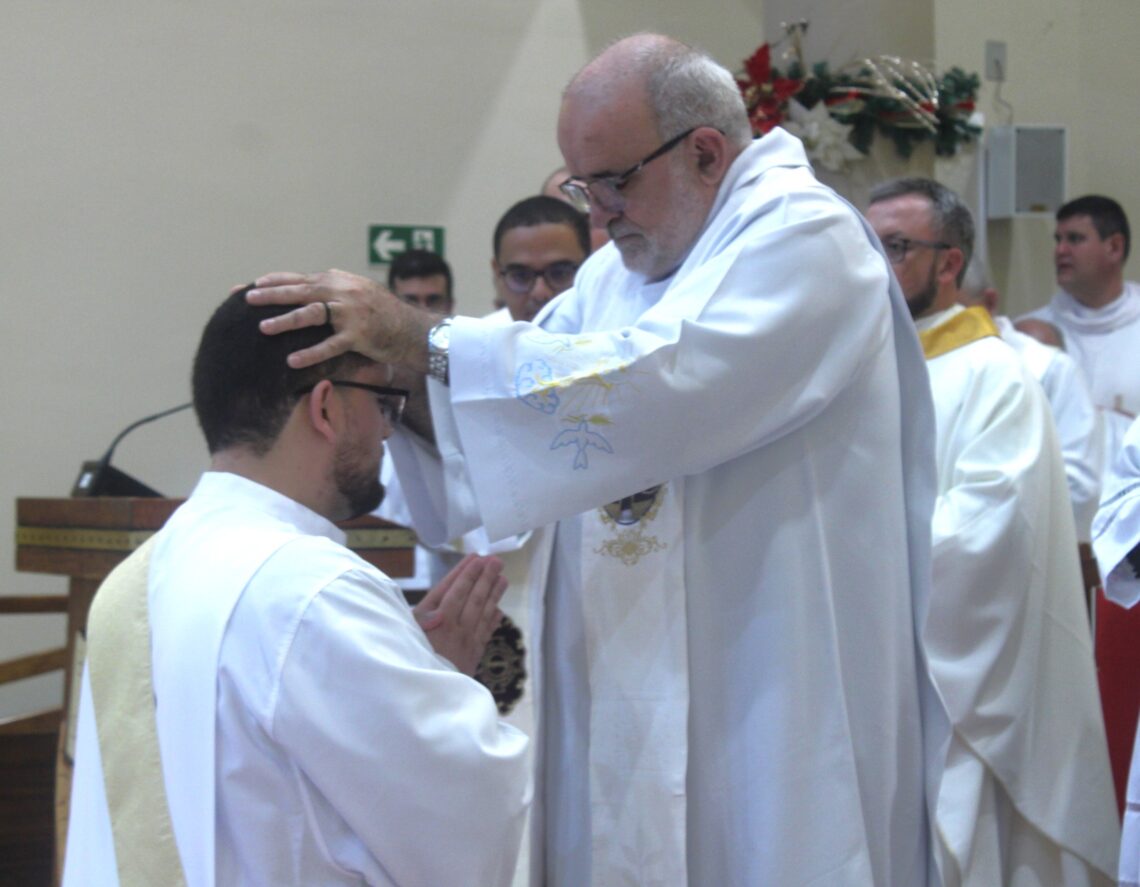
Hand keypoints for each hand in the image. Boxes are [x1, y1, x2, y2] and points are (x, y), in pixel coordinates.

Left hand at [245, 269, 434, 370]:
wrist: (413, 328)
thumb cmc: (383, 313)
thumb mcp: (357, 292)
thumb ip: (332, 290)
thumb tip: (307, 290)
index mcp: (338, 280)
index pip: (298, 278)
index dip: (272, 281)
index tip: (248, 285)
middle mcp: (342, 292)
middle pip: (300, 291)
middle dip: (271, 295)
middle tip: (246, 299)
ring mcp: (350, 313)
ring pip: (311, 314)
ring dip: (285, 321)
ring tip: (263, 328)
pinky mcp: (358, 335)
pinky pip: (330, 345)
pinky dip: (310, 352)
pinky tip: (292, 360)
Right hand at [413, 555, 506, 675]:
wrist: (427, 698)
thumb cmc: (410, 661)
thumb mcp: (408, 636)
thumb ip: (424, 620)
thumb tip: (440, 612)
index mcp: (434, 621)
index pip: (452, 591)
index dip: (464, 575)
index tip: (476, 559)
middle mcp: (453, 629)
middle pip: (472, 598)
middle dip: (484, 578)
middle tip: (495, 561)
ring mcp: (466, 642)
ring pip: (483, 613)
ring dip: (493, 594)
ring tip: (502, 578)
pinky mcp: (473, 655)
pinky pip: (485, 632)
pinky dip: (492, 620)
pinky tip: (498, 609)